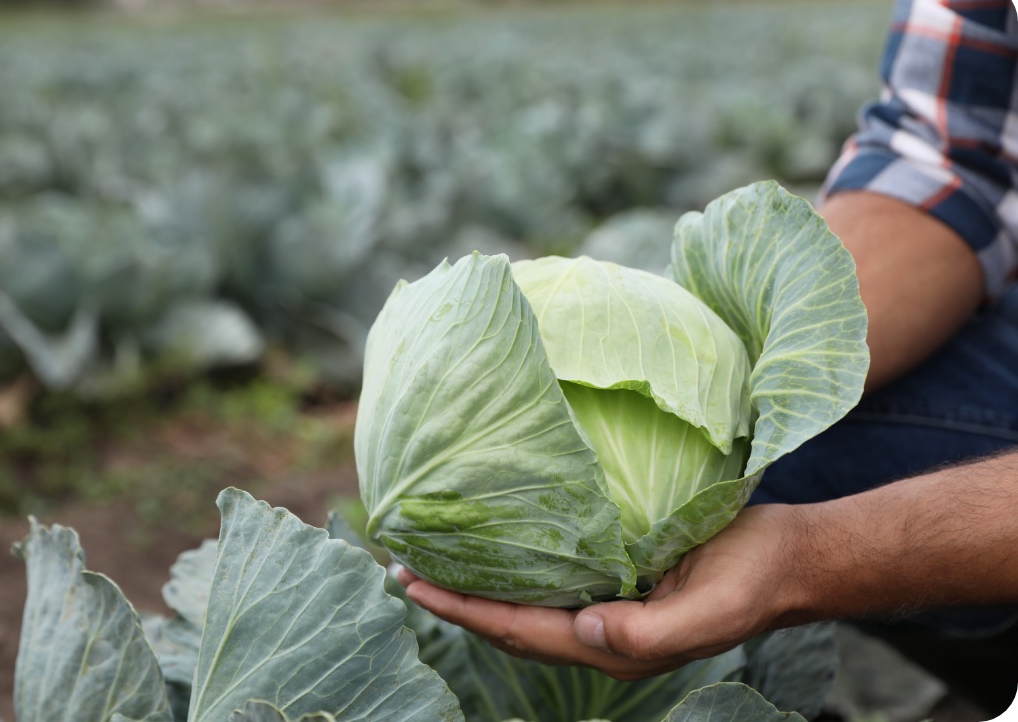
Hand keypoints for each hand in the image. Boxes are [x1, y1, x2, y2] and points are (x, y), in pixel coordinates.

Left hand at [398, 503, 808, 680]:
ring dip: (477, 586)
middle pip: (509, 624)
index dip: (464, 612)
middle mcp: (600, 631)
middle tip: (402, 569)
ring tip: (431, 561)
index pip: (519, 632)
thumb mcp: (711, 610)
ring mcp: (608, 606)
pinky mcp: (618, 577)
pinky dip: (514, 567)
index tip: (413, 584)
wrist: (789, 559)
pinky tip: (497, 546)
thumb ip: (649, 633)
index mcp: (614, 645)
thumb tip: (586, 631)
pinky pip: (552, 579)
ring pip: (525, 603)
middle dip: (455, 601)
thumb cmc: (753, 579)